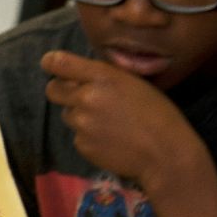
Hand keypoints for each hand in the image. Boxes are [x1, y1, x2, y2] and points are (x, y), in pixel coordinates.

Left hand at [42, 51, 202, 188]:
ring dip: (79, 115)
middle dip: (62, 91)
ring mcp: (81, 123)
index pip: (59, 63)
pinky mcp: (81, 145)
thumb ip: (104, 76)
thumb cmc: (158, 114)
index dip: (52, 63)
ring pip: (67, 114)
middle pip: (52, 90)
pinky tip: (110, 140)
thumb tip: (81, 74)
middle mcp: (85, 97)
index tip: (52, 66)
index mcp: (102, 77)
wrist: (164, 153)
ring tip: (108, 123)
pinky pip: (77, 136)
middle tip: (81, 97)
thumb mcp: (134, 83)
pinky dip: (88, 137)